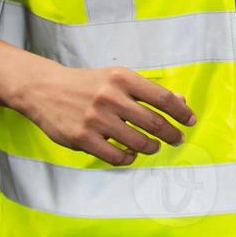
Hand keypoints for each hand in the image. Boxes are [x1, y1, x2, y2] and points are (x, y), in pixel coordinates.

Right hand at [17, 64, 196, 165]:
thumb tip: (181, 102)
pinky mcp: (82, 138)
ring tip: (153, 146)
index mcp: (122, 78)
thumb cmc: (88, 84)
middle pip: (153, 122)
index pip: (162, 97)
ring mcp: (96, 119)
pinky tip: (130, 154)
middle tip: (177, 139)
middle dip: (171, 134)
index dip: (180, 111)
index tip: (190, 120)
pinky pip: (115, 156)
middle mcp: (110, 97)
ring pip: (137, 141)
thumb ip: (147, 91)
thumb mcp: (117, 79)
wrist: (45, 90)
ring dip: (151, 147)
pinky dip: (128, 158)